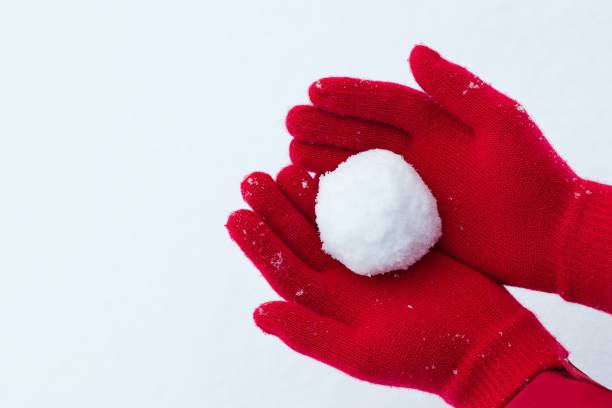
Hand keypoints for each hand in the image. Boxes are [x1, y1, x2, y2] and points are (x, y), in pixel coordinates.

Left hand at [226, 165, 565, 407]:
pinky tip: (334, 170)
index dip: (258, 243)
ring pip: (329, 220)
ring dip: (306, 195)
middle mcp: (342, 279)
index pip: (283, 268)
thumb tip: (259, 313)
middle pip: (300, 237)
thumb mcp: (361, 353)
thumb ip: (309, 334)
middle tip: (252, 179)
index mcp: (328, 304)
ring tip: (285, 165)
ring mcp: (369, 256)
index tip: (236, 215)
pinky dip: (351, 192)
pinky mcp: (398, 239)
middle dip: (274, 208)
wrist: (483, 342)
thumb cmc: (421, 356)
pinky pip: (367, 211)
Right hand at [286, 45, 610, 308]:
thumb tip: (414, 51)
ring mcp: (411, 189)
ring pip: (359, 170)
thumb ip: (458, 88)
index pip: (385, 104)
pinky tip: (315, 194)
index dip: (350, 95)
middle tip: (290, 122)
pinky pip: (368, 208)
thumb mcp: (501, 122)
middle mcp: (419, 153)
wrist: (550, 235)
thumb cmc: (533, 174)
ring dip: (325, 160)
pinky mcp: (410, 223)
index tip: (314, 89)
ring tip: (291, 154)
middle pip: (362, 134)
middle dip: (325, 126)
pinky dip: (341, 201)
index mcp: (438, 124)